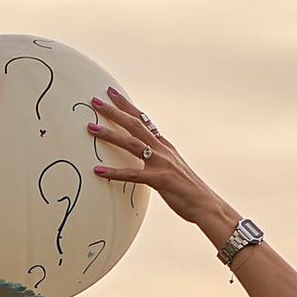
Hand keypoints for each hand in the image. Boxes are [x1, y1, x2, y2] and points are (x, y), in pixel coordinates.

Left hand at [86, 85, 227, 238]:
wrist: (206, 204)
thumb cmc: (188, 189)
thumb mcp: (172, 167)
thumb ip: (158, 158)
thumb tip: (144, 155)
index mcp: (164, 145)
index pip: (143, 119)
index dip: (127, 105)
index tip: (112, 93)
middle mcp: (162, 149)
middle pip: (134, 125)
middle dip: (113, 111)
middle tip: (95, 100)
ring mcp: (161, 163)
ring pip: (131, 143)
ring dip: (110, 134)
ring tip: (91, 128)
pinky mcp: (159, 180)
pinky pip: (132, 174)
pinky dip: (114, 172)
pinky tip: (98, 170)